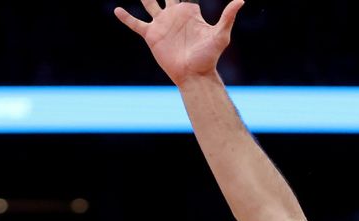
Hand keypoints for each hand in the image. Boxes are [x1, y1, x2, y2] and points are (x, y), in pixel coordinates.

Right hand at [115, 0, 243, 86]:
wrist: (193, 75)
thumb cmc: (208, 57)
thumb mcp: (220, 35)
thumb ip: (228, 16)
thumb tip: (241, 0)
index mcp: (190, 12)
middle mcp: (174, 15)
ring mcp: (162, 24)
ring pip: (150, 4)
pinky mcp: (152, 36)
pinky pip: (136, 24)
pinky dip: (126, 18)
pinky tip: (117, 10)